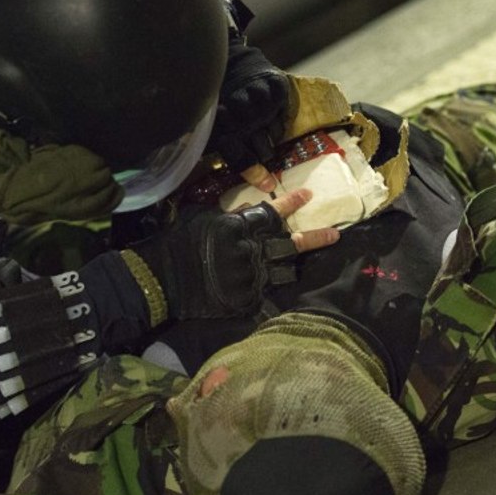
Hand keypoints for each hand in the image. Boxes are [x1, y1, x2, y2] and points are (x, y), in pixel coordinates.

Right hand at [125, 188, 338, 321]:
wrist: (161, 278)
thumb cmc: (176, 242)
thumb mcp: (201, 216)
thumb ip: (228, 213)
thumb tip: (248, 207)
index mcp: (241, 226)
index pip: (274, 211)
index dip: (292, 202)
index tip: (309, 195)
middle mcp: (253, 250)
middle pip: (293, 244)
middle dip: (316, 238)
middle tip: (334, 234)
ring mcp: (251, 277)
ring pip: (285, 271)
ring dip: (293, 266)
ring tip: (298, 264)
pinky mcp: (245, 299)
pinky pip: (268, 296)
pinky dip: (273, 293)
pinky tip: (280, 294)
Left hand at [209, 37, 289, 184]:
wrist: (227, 60)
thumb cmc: (216, 98)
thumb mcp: (208, 123)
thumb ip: (213, 145)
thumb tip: (214, 170)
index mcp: (223, 126)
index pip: (240, 158)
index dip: (254, 174)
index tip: (268, 185)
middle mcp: (244, 116)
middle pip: (262, 149)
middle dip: (262, 155)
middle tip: (261, 154)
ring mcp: (262, 102)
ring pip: (274, 134)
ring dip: (269, 137)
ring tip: (261, 132)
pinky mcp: (275, 89)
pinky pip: (282, 116)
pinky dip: (277, 120)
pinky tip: (268, 116)